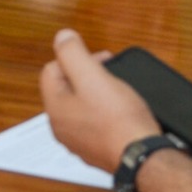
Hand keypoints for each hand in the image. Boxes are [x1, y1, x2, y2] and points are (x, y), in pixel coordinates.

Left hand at [41, 29, 159, 171]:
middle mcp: (60, 126)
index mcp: (55, 107)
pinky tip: (120, 111)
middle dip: (86, 75)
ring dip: (96, 93)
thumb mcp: (94, 76)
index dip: (75, 58)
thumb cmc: (119, 118)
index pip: (52, 69)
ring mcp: (77, 140)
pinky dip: (104, 112)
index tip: (100, 60)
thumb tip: (62, 36)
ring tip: (117, 91)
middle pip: (65, 88)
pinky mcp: (94, 148)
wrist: (139, 155)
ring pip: (80, 105)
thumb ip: (74, 53)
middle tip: (110, 73)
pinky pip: (93, 121)